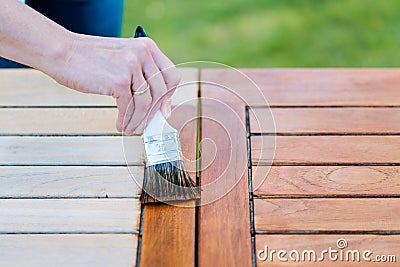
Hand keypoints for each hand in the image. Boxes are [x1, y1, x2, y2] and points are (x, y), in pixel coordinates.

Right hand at [44, 32, 180, 134]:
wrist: (62, 52)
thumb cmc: (89, 58)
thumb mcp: (123, 57)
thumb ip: (140, 73)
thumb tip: (156, 102)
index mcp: (147, 46)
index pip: (171, 74)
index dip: (169, 95)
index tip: (164, 109)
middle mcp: (143, 54)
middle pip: (162, 91)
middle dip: (155, 112)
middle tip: (148, 123)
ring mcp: (131, 66)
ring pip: (146, 102)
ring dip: (139, 120)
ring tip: (132, 128)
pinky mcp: (119, 81)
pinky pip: (129, 107)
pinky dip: (126, 120)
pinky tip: (121, 125)